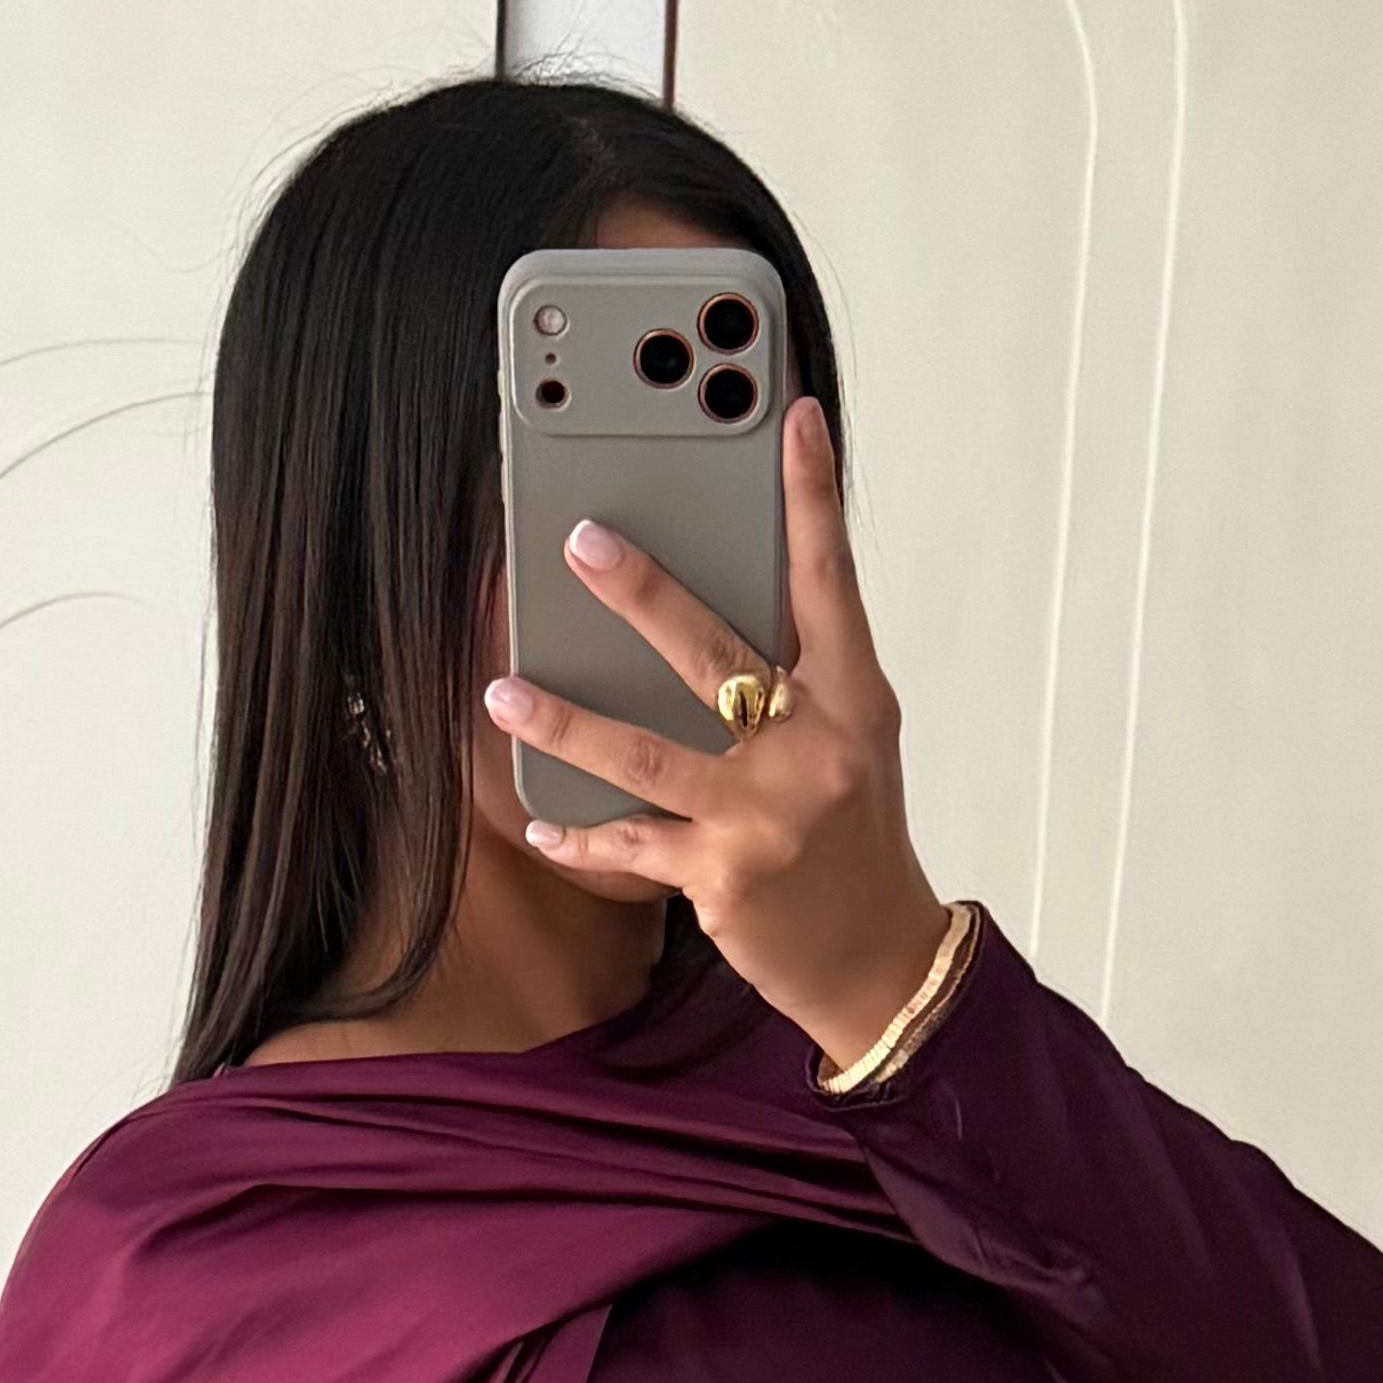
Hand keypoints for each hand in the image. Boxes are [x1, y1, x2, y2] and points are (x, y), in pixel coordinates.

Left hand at [483, 398, 953, 1073]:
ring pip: (645, 753)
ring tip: (503, 691)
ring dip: (565, 720)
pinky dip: (579, 834)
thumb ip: (799, 677)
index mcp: (853, 701)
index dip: (814, 496)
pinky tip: (539, 817)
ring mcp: (764, 816)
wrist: (878, 962)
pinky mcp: (722, 878)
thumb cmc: (855, 839)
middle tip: (580, 542)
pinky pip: (630, 846)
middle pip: (714, 654)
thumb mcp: (852, 743)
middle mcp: (813, 750)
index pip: (832, 581)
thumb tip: (706, 607)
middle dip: (642, 594)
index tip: (796, 419)